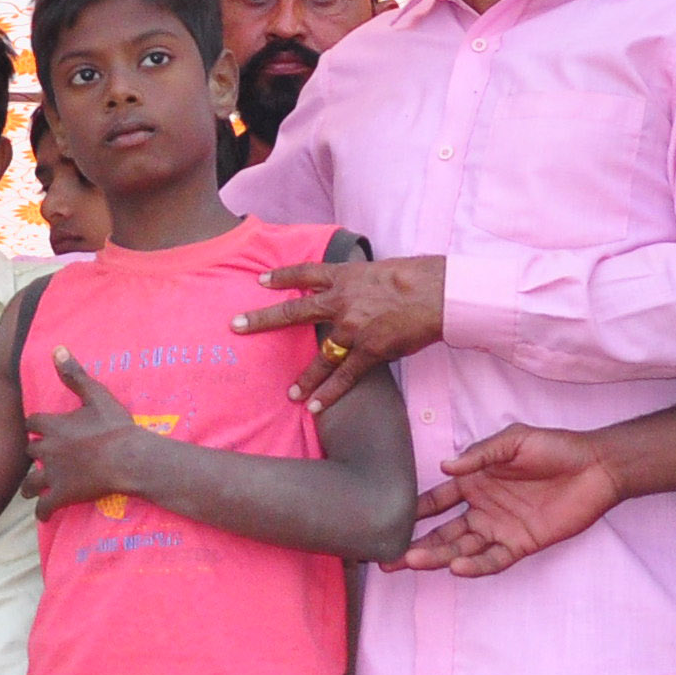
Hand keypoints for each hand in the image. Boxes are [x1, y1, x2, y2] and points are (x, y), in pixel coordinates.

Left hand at [20, 348, 158, 515]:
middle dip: (34, 454)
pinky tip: (44, 513)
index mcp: (53, 425)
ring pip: (30, 482)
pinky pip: (45, 506)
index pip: (31, 423)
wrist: (129, 458)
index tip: (39, 428)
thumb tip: (57, 349)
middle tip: (41, 457)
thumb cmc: (115, 426)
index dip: (35, 426)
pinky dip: (43, 510)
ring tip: (32, 488)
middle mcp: (48, 450)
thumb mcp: (96, 395)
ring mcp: (54, 474)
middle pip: (29, 452)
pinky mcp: (63, 494)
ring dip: (30, 485)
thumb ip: (75, 374)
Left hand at [232, 251, 442, 410]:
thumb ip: (365, 280)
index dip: (282, 276)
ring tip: (289, 393)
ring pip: (320, 355)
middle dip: (262, 319)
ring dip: (303, 376)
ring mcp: (352, 328)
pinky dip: (328, 392)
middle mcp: (341, 301)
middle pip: (293, 311)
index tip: (261, 281)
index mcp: (345, 276)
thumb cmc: (420, 275)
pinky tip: (313, 406)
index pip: (305, 273)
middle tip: (236, 325)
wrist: (439, 292)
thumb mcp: (384, 268)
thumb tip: (363, 286)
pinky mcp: (370, 350)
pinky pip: (344, 376)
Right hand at [403, 424, 620, 575]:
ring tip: (413, 561)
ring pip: (461, 549)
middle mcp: (481, 508)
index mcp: (474, 482)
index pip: (436, 501)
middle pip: (441, 532)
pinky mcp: (520, 544)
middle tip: (388, 560)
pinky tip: (457, 567)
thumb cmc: (554, 447)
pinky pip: (493, 560)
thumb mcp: (513, 440)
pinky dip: (475, 565)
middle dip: (415, 545)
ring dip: (437, 556)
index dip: (413, 512)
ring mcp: (499, 529)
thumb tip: (445, 467)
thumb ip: (480, 455)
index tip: (386, 520)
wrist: (595, 467)